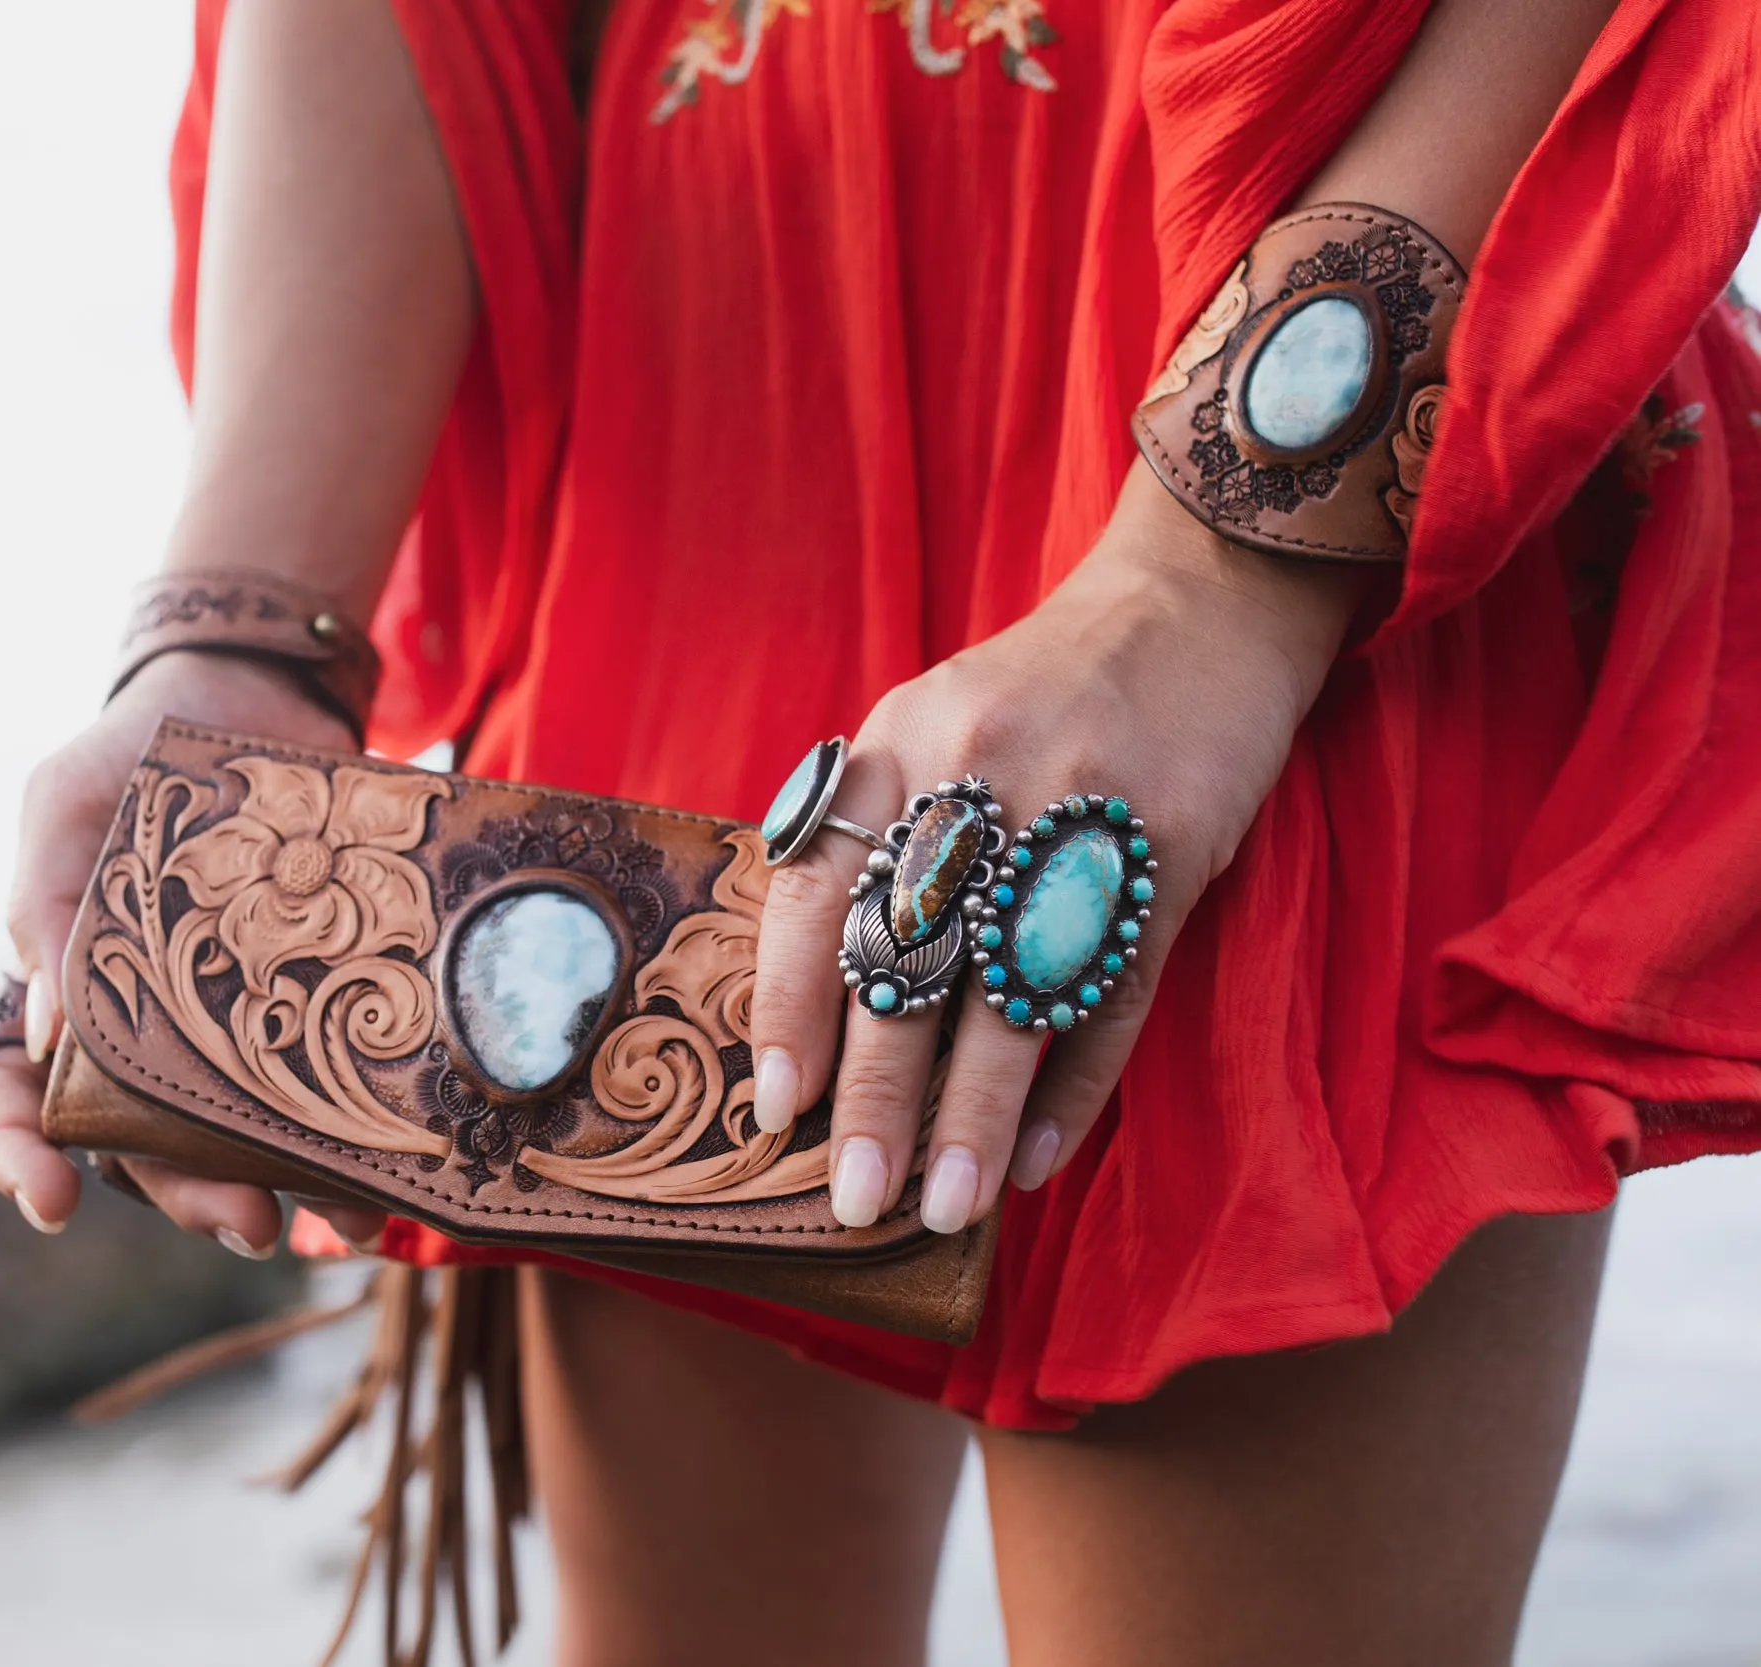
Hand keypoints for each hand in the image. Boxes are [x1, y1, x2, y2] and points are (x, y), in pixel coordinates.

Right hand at [0, 648, 389, 1255]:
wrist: (255, 691)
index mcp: (63, 994)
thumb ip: (42, 902)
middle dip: (191, 1196)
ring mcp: (232, 1024)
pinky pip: (329, 1092)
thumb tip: (40, 1027)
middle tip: (246, 1224)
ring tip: (338, 1221)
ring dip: (285, 1191)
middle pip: (146, 1147)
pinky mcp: (315, 1005)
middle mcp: (145, 1030)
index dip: (23, 1157)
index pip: (17, 1097)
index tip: (52, 1202)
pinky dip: (356, 1145)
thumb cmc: (131, 749)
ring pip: (242, 1141)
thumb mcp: (64, 802)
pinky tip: (390, 1181)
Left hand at [748, 468, 1372, 1231]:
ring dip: (974, 1118)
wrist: (1191, 608)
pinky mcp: (1172, 852)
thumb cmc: (1034, 695)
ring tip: (943, 1206)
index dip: (792, 1008)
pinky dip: (1075, 1086)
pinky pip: (1112, 994)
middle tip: (855, 1198)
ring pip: (1011, 996)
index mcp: (897, 746)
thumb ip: (867, 837)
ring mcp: (1080, 816)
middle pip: (912, 964)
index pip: (818, 895)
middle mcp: (977, 778)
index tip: (776, 1107)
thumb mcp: (925, 726)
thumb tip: (811, 1007)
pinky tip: (1038, 1156)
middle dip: (878, 1096)